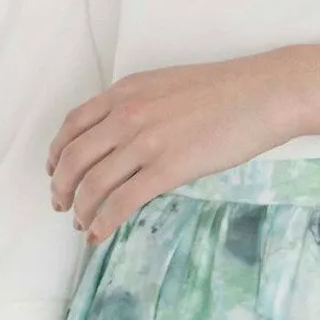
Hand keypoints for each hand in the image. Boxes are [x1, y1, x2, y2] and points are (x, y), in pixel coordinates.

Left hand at [47, 49, 307, 245]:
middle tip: (62, 206)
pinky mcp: (167, 168)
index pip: (72, 125)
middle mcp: (127, 115)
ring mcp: (146, 142)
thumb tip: (123, 137)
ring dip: (82, 210)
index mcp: (126, 92)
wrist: (264, 93)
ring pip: (93, 185)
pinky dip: (103, 223)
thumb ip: (140, 106)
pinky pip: (121, 202)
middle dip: (61, 188)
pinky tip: (100, 234)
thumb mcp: (168, 85)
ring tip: (83, 224)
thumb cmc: (226, 89)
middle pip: (73, 159)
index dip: (57, 154)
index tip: (55, 172)